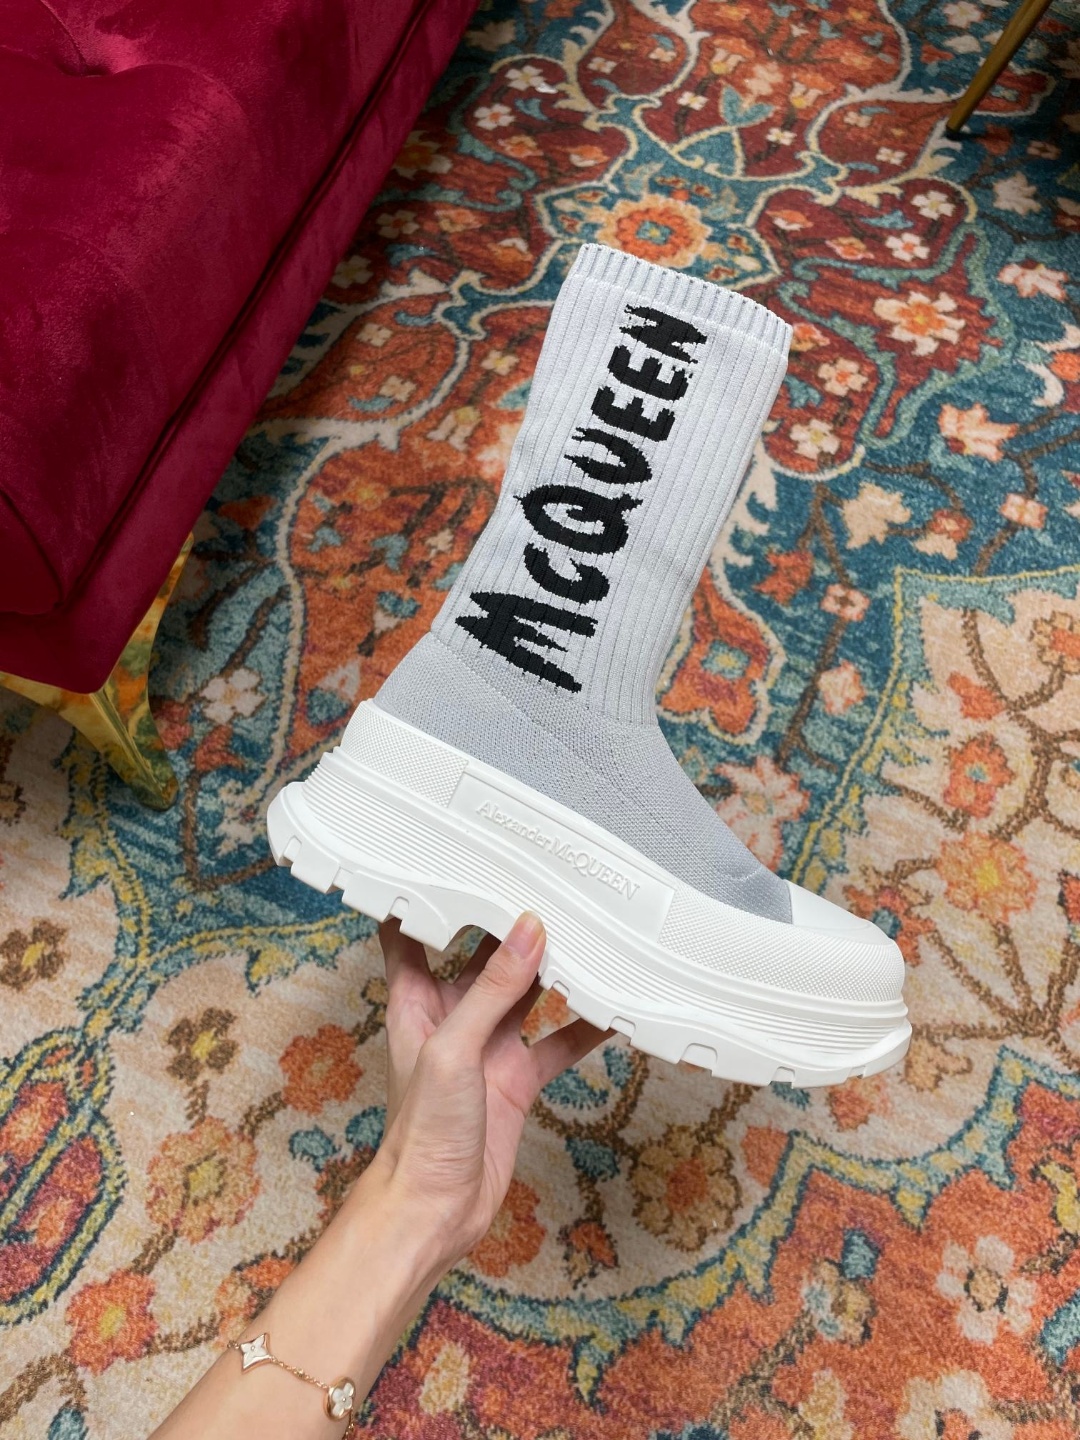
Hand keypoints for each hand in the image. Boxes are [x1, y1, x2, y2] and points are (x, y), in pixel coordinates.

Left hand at [373, 912, 607, 1265]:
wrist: (434, 1209)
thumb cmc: (419, 1134)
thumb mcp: (452, 1049)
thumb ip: (492, 991)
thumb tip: (526, 932)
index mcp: (415, 1003)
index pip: (410, 935)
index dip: (424, 900)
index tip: (450, 862)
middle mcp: (450, 1019)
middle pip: (480, 959)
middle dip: (508, 928)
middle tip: (544, 888)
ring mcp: (486, 1050)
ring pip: (524, 996)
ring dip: (551, 971)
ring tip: (586, 935)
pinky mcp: (515, 1080)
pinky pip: (556, 1044)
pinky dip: (583, 1027)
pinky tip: (610, 1009)